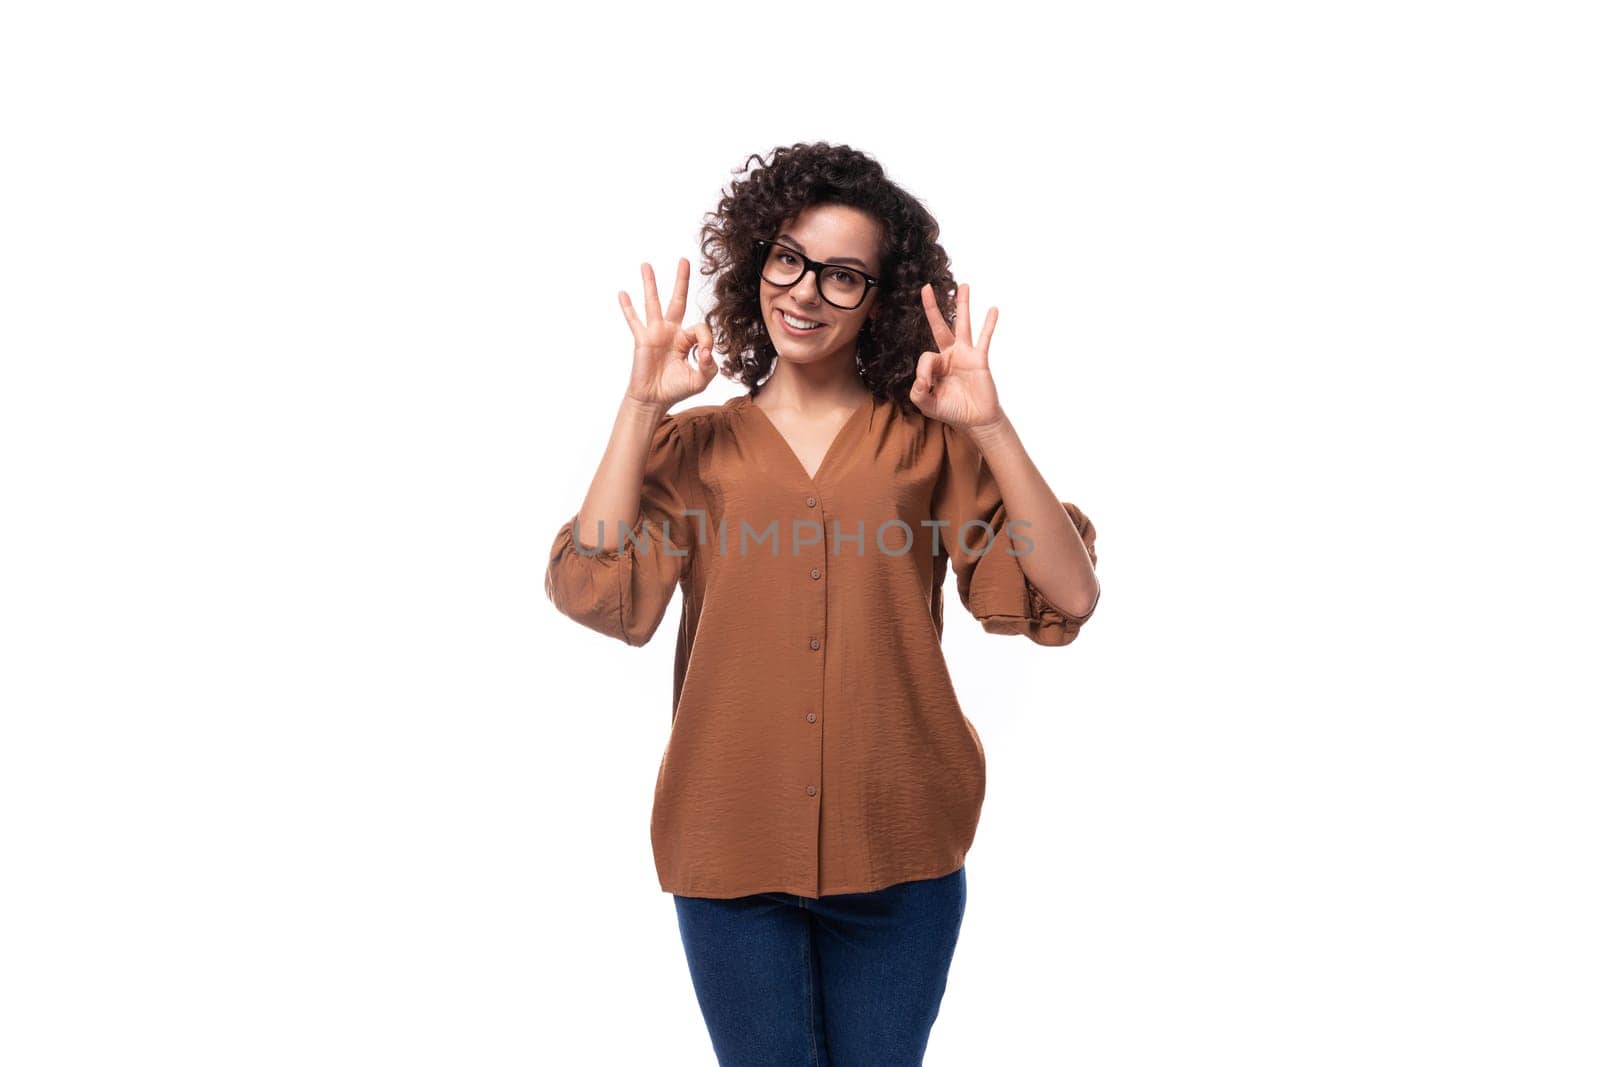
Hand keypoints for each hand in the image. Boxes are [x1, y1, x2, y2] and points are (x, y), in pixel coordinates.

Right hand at [618, 258, 718, 407]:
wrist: (654, 399)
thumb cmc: (676, 389)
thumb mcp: (700, 379)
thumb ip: (710, 366)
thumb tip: (707, 351)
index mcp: (687, 339)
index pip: (700, 327)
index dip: (706, 339)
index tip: (704, 355)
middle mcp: (671, 332)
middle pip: (678, 300)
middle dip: (681, 280)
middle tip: (684, 260)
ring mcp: (655, 333)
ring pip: (653, 303)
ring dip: (650, 284)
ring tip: (646, 264)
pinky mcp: (642, 340)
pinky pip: (634, 321)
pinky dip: (628, 308)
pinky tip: (623, 293)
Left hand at [910, 282, 1003, 430]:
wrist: (975, 420)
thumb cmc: (952, 411)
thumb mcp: (927, 404)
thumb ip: (917, 392)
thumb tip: (921, 378)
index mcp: (936, 365)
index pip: (926, 357)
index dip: (924, 371)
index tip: (927, 385)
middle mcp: (950, 355)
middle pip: (939, 326)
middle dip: (932, 307)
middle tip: (926, 287)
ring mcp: (965, 354)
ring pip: (962, 324)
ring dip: (962, 305)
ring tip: (963, 285)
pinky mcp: (979, 358)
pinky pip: (984, 338)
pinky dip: (989, 324)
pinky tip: (993, 309)